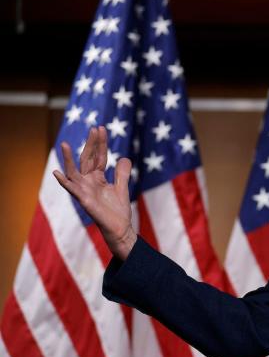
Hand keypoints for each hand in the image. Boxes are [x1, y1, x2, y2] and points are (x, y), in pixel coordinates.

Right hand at [52, 126, 136, 259]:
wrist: (120, 228)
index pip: (98, 157)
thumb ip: (121, 173)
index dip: (100, 143)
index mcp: (97, 178)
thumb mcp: (122, 187)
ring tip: (63, 144)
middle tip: (94, 128)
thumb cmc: (118, 210)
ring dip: (67, 159)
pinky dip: (64, 182)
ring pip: (74, 172)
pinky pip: (72, 190)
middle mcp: (88, 182)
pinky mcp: (84, 200)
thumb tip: (124, 157)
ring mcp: (84, 190)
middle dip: (91, 144)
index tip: (101, 128)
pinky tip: (56, 173)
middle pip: (87, 159)